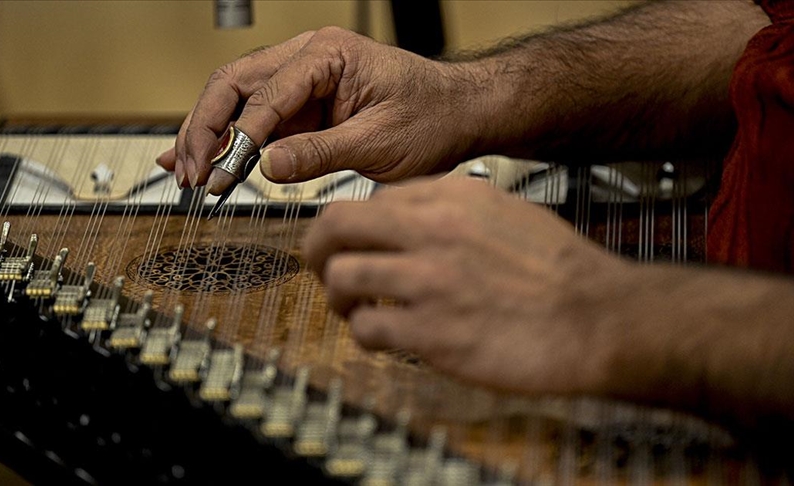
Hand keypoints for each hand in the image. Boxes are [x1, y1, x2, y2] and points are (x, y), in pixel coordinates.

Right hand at [156, 27, 487, 194]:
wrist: (458, 115)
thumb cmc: (432, 117)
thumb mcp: (379, 142)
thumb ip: (321, 153)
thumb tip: (269, 166)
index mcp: (328, 54)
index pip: (266, 94)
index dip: (238, 137)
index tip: (222, 173)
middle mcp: (308, 58)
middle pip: (233, 84)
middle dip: (205, 128)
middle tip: (192, 171)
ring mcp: (302, 80)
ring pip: (234, 97)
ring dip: (207, 133)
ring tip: (185, 170)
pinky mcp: (302, 104)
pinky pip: (254, 117)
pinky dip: (226, 139)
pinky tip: (199, 156)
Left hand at [302, 175, 639, 395]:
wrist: (597, 316)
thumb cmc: (557, 269)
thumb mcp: (503, 212)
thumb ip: (450, 209)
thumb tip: (405, 214)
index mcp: (450, 199)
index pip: (367, 200)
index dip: (348, 225)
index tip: (347, 242)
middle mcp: (431, 233)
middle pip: (336, 228)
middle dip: (316, 249)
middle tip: (321, 267)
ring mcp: (428, 283)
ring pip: (341, 278)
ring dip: (338, 297)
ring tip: (353, 308)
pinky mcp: (430, 333)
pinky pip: (367, 329)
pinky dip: (366, 333)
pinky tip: (384, 336)